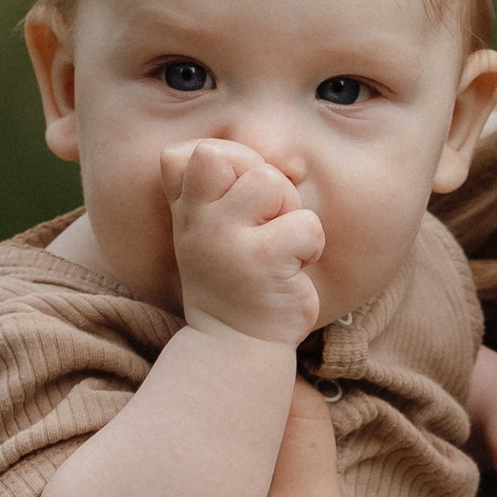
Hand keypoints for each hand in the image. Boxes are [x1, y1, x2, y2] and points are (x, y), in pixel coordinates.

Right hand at [163, 139, 325, 344]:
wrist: (236, 344)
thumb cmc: (236, 277)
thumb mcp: (212, 228)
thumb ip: (225, 186)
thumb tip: (288, 159)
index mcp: (186, 210)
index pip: (197, 152)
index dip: (232, 164)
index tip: (237, 204)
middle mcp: (197, 221)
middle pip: (228, 154)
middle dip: (261, 180)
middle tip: (263, 224)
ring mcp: (226, 241)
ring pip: (271, 181)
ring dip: (289, 212)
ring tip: (278, 247)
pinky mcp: (263, 262)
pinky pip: (306, 224)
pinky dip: (311, 246)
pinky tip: (292, 271)